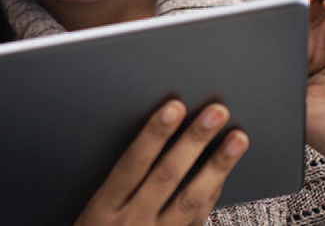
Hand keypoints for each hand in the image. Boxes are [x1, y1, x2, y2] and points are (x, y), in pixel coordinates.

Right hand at [75, 101, 248, 225]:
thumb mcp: (88, 215)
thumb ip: (113, 188)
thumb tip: (142, 146)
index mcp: (103, 208)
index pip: (132, 164)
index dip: (154, 135)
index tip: (172, 109)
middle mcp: (132, 221)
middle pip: (167, 175)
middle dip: (193, 141)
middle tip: (215, 113)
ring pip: (191, 198)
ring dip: (217, 166)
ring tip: (236, 140)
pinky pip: (199, 219)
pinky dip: (213, 194)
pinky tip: (223, 174)